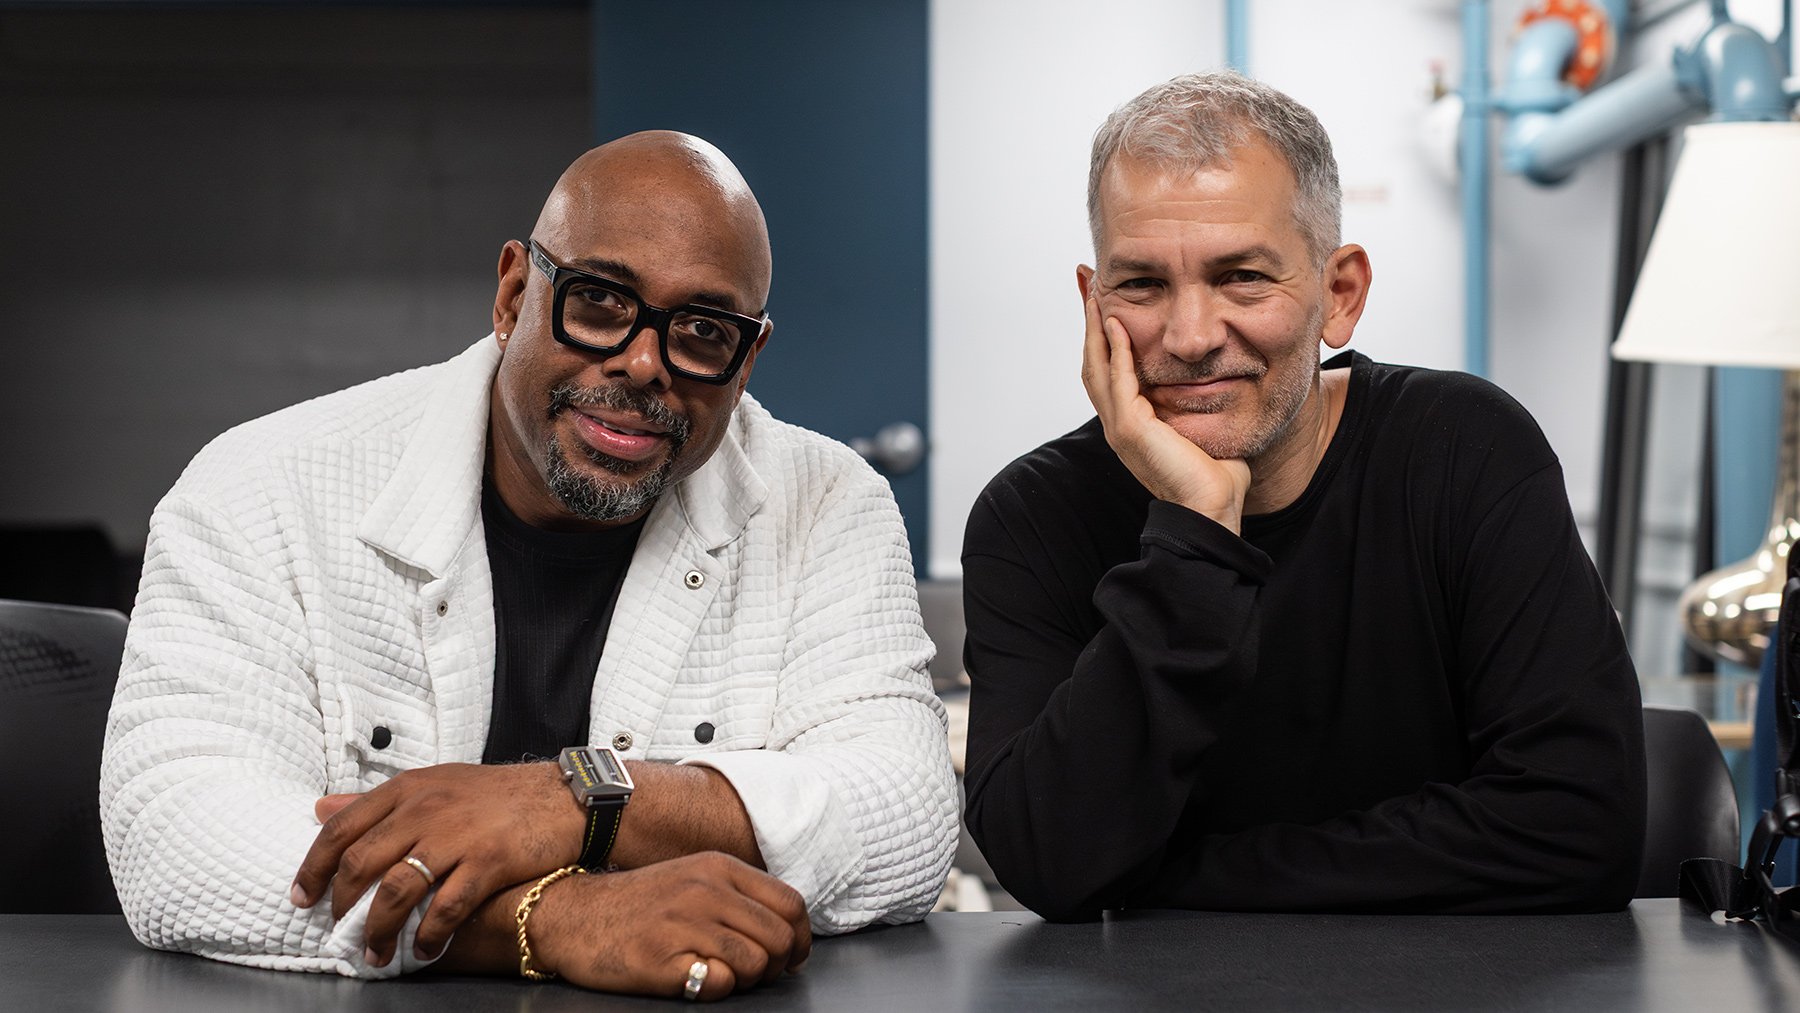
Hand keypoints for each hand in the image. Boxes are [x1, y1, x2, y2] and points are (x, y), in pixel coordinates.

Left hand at [291, 762, 583, 965]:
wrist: (563, 798)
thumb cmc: (498, 795)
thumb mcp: (433, 783)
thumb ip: (377, 801)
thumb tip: (320, 808)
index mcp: (408, 789)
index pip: (341, 828)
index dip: (314, 867)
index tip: (302, 896)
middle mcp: (426, 809)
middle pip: (362, 863)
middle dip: (342, 906)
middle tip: (338, 931)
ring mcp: (457, 835)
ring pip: (397, 890)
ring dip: (378, 930)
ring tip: (374, 953)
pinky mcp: (488, 861)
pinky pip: (445, 908)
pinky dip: (428, 935)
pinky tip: (424, 949)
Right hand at [531, 852, 811, 998]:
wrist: (571, 915)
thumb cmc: (638, 904)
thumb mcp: (694, 878)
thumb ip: (738, 895)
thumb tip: (788, 928)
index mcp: (720, 868)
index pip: (791, 904)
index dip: (801, 937)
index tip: (792, 956)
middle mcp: (706, 890)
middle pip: (781, 938)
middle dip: (778, 965)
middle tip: (757, 973)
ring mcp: (683, 924)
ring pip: (756, 963)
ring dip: (747, 979)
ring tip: (720, 972)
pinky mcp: (662, 959)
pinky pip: (719, 983)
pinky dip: (716, 988)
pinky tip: (693, 976)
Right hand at [1080, 295, 1250, 532]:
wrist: (1214, 508)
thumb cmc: (1217, 474)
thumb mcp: (1203, 424)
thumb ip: (1196, 398)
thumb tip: (1216, 372)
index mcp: (1130, 423)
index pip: (1107, 369)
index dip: (1103, 333)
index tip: (1104, 299)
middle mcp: (1117, 423)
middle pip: (1091, 361)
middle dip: (1088, 320)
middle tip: (1087, 281)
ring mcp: (1118, 427)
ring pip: (1096, 366)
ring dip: (1093, 327)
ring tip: (1094, 292)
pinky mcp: (1129, 429)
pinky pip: (1118, 380)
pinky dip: (1116, 349)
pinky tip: (1118, 323)